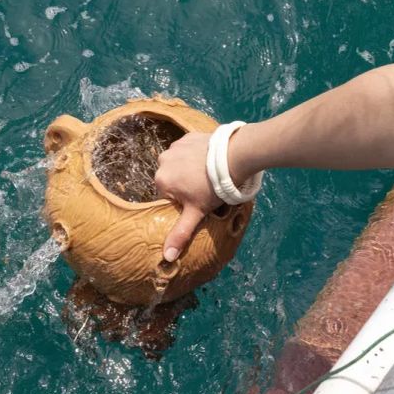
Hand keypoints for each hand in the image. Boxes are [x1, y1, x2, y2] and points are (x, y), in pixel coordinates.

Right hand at [154, 132, 221, 261]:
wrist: (233, 156)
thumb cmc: (213, 187)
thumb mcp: (196, 213)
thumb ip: (180, 234)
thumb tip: (167, 257)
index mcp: (161, 180)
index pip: (168, 196)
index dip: (183, 200)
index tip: (197, 198)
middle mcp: (162, 161)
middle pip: (173, 178)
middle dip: (185, 184)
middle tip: (204, 186)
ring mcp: (174, 146)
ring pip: (180, 163)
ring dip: (189, 168)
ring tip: (208, 173)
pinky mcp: (187, 136)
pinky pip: (188, 149)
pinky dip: (196, 155)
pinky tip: (209, 160)